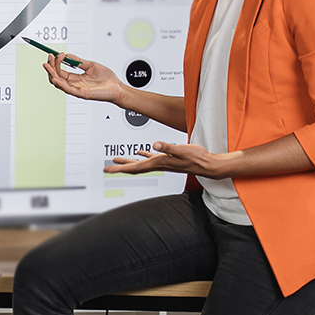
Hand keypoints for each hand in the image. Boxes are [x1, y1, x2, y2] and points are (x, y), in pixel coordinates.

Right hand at [43, 52, 125, 103]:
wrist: (117, 87)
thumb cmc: (107, 79)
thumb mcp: (91, 65)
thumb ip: (79, 61)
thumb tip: (68, 55)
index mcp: (76, 78)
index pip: (60, 71)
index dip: (56, 63)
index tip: (57, 54)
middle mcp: (74, 84)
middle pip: (57, 76)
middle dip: (51, 66)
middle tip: (50, 57)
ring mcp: (77, 89)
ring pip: (58, 83)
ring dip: (52, 73)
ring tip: (48, 64)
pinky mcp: (81, 93)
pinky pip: (68, 89)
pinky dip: (60, 83)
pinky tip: (55, 77)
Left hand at [104, 141, 222, 178]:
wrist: (207, 164)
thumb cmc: (196, 158)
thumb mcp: (181, 150)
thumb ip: (168, 147)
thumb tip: (155, 145)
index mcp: (158, 162)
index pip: (134, 168)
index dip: (120, 169)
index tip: (108, 170)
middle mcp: (158, 164)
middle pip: (133, 168)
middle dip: (119, 168)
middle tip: (106, 169)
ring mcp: (162, 162)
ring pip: (140, 164)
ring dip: (128, 163)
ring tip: (117, 161)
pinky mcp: (167, 158)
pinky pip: (150, 158)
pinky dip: (143, 156)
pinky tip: (140, 153)